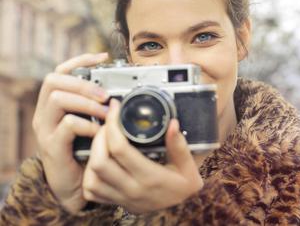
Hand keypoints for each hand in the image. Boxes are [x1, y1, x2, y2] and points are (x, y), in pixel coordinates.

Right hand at [32, 53, 109, 213]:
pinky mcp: (52, 146)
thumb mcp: (91, 125)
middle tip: (105, 94)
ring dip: (86, 102)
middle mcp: (45, 113)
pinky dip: (87, 125)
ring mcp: (46, 129)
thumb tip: (119, 91)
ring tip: (106, 112)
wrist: (74, 186)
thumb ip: (97, 108)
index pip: (60, 71)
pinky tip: (98, 132)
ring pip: (58, 99)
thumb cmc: (85, 152)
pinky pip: (67, 125)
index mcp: (54, 104)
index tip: (102, 57)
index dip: (80, 60)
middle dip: (83, 83)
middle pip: (54, 80)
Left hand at [82, 99, 203, 213]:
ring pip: (91, 177)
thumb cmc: (184, 186)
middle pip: (99, 162)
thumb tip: (172, 124)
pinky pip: (92, 191)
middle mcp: (132, 189)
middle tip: (108, 123)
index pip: (120, 149)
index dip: (113, 125)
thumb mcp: (188, 166)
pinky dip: (90, 175)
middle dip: (98, 137)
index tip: (115, 109)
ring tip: (102, 140)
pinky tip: (100, 161)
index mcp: (150, 177)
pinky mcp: (117, 203)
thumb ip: (179, 145)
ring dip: (92, 155)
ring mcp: (122, 198)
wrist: (183, 211)